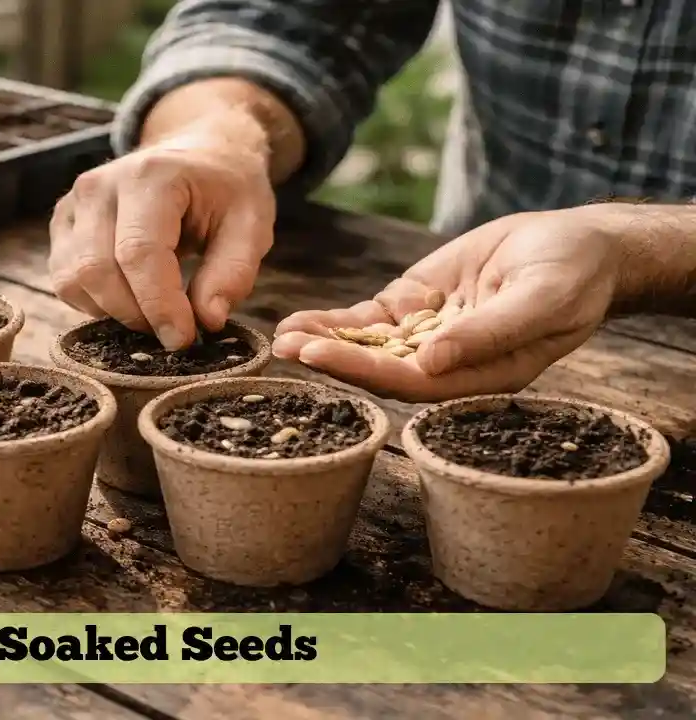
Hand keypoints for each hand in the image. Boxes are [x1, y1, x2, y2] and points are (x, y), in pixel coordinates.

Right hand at [48, 122, 275, 349]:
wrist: (197, 153)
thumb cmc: (225, 189)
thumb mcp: (252, 224)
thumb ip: (234, 272)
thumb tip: (207, 319)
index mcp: (150, 176)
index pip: (139, 253)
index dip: (159, 305)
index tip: (184, 339)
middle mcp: (99, 186)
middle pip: (97, 270)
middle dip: (136, 315)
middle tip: (173, 330)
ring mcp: (73, 204)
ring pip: (72, 280)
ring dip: (113, 313)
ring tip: (153, 313)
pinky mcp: (62, 225)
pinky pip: (64, 280)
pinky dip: (95, 304)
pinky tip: (130, 299)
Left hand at [271, 208, 623, 401]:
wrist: (579, 246)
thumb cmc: (572, 277)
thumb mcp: (539, 301)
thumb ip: (487, 334)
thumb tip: (431, 363)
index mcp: (480, 378)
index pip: (413, 383)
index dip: (366, 372)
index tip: (323, 358)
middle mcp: (446, 365)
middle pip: (379, 369)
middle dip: (332, 360)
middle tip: (288, 349)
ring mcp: (426, 336)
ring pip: (366, 347)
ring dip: (324, 343)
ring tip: (282, 337)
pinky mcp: (413, 307)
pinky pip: (367, 321)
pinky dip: (334, 322)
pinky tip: (297, 322)